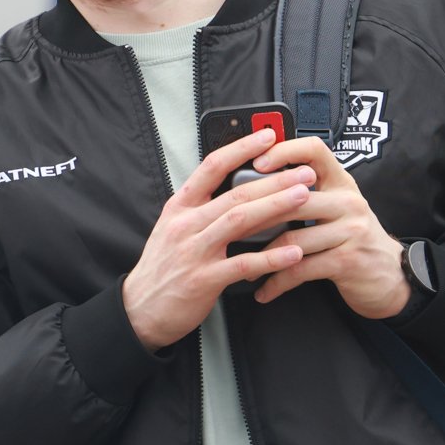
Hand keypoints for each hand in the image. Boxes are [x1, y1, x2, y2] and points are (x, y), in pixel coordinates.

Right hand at [122, 128, 315, 350]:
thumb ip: (202, 208)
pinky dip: (270, 258)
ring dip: (275, 207)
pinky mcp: (203, 280)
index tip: (268, 136)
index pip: (213, 166)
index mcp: (180, 206)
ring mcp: (194, 251)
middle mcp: (187, 223)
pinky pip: (243, 264)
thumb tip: (240, 188)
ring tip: (303, 198)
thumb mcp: (173, 227)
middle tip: (304, 172)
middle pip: (235, 193)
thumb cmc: (163, 266)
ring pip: (240, 221)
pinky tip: (293, 252)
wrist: (140, 308)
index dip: (242, 148)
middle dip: (274, 180)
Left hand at [250, 137, 410, 318]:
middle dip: (256, 212)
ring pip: (293, 237)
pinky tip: (263, 289)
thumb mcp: (336, 207)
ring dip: (260, 255)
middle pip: (293, 197)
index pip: (314, 150)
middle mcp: (348, 201)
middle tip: (227, 224)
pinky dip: (277, 282)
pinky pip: (301, 269)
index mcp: (340, 182)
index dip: (284, 151)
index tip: (257, 161)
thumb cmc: (352, 238)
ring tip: (240, 263)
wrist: (390, 277)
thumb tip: (254, 186)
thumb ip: (304, 194)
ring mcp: (351, 230)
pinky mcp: (348, 260)